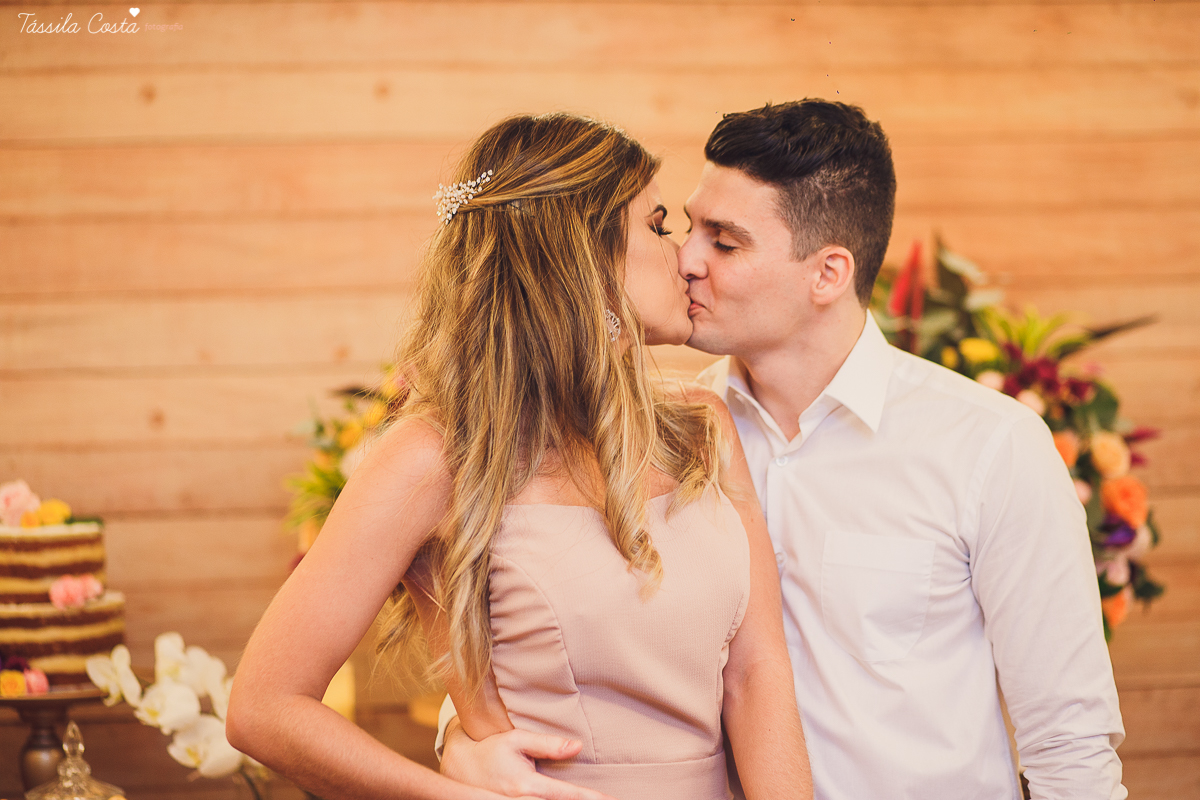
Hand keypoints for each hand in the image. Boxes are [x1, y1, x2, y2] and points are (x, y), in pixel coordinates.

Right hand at [441, 718, 616, 799]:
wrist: (461, 768)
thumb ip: (547, 744)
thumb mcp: (517, 740)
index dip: (590, 798)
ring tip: (593, 798)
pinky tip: (572, 798)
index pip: (567, 795)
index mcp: (528, 786)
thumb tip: (577, 747)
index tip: (609, 799)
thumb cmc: (492, 750)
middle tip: (608, 799)